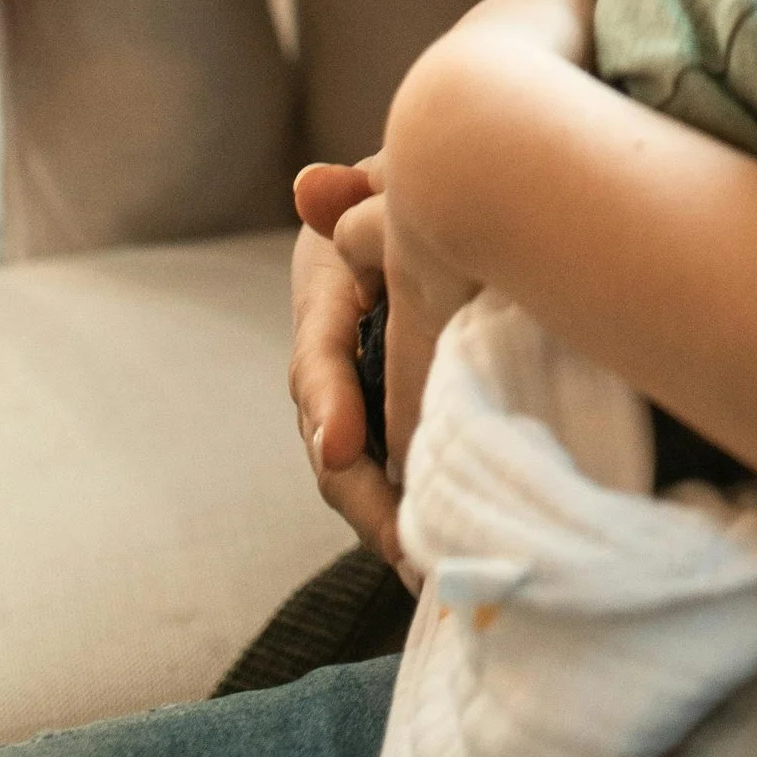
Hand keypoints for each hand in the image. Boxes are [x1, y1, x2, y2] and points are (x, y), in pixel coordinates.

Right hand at [289, 156, 399, 565]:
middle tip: (401, 543)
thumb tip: (310, 186)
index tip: (337, 447)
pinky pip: (393, 476)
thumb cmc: (406, 194)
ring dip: (387, 524)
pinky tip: (445, 564)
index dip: (325, 403)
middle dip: (362, 497)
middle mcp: (329, 360)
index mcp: (323, 299)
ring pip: (357, 474)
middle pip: (330, 442)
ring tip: (427, 572)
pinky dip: (412, 517)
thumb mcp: (382, 184)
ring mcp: (354, 398)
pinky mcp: (388, 422)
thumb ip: (352, 192)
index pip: (315, 359)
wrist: (423, 213)